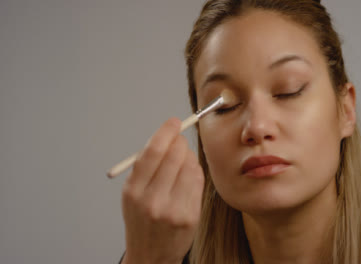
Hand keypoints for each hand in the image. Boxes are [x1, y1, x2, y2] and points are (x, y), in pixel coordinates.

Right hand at [120, 118, 203, 263]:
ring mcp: (173, 210)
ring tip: (182, 162)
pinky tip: (189, 175)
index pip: (151, 152)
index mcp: (133, 191)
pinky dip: (196, 172)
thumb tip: (169, 136)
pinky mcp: (190, 216)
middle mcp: (152, 200)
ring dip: (189, 157)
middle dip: (179, 142)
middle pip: (173, 156)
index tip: (173, 122)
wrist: (150, 255)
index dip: (164, 133)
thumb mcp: (133, 194)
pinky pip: (198, 182)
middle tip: (179, 138)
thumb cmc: (142, 219)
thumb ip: (147, 167)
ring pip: (190, 166)